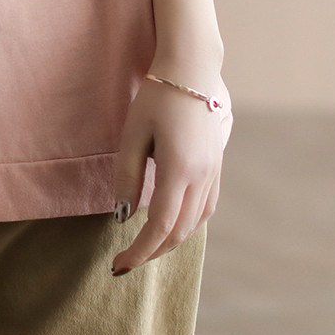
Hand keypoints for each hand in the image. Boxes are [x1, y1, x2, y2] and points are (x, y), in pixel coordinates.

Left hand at [109, 67, 230, 275]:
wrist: (192, 70)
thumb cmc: (157, 97)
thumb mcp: (133, 134)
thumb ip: (128, 176)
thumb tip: (122, 216)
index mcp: (180, 170)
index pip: (159, 226)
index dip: (139, 251)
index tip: (118, 264)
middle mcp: (202, 177)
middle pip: (179, 231)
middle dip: (152, 252)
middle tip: (125, 261)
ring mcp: (213, 172)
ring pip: (195, 223)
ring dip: (170, 240)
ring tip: (145, 246)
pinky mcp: (216, 166)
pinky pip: (205, 208)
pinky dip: (187, 224)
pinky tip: (171, 223)